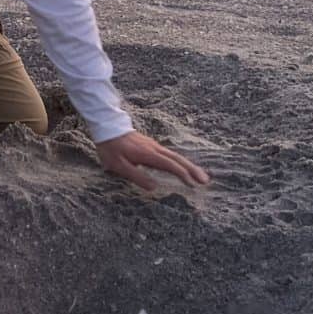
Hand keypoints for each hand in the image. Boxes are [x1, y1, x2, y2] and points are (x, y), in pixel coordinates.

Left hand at [96, 131, 210, 192]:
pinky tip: (184, 167)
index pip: (170, 165)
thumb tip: (154, 187)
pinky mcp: (151, 146)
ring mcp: (154, 146)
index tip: (192, 184)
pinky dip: (180, 161)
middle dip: (193, 170)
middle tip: (206, 181)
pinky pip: (170, 154)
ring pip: (176, 156)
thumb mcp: (119, 165)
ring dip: (189, 166)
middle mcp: (154, 148)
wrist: (107, 126)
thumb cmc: (111, 148)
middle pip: (178, 159)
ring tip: (200, 176)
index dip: (182, 174)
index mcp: (148, 154)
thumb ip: (136, 176)